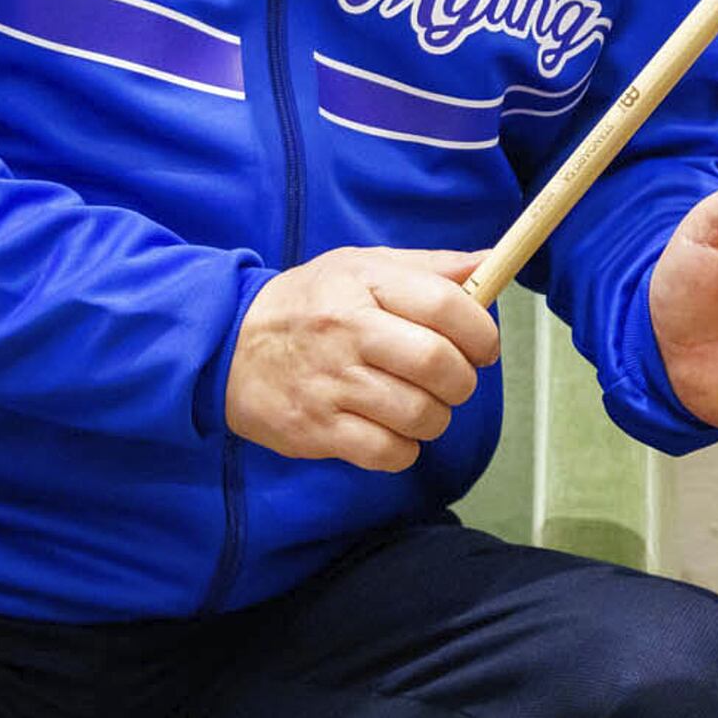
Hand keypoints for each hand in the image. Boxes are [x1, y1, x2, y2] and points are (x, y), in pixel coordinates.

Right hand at [226, 245, 498, 471]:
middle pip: (436, 364)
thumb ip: (431, 268)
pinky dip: (404, 450)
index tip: (483, 347)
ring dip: (436, 418)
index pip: (445, 305)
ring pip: (419, 414)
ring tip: (421, 406)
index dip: (480, 331)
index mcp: (365, 285)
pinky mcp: (316, 430)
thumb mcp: (363, 267)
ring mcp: (330, 384)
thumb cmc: (310, 304)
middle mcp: (347, 332)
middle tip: (453, 381)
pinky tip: (392, 431)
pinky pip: (387, 452)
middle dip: (463, 380)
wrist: (226, 346)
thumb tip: (490, 265)